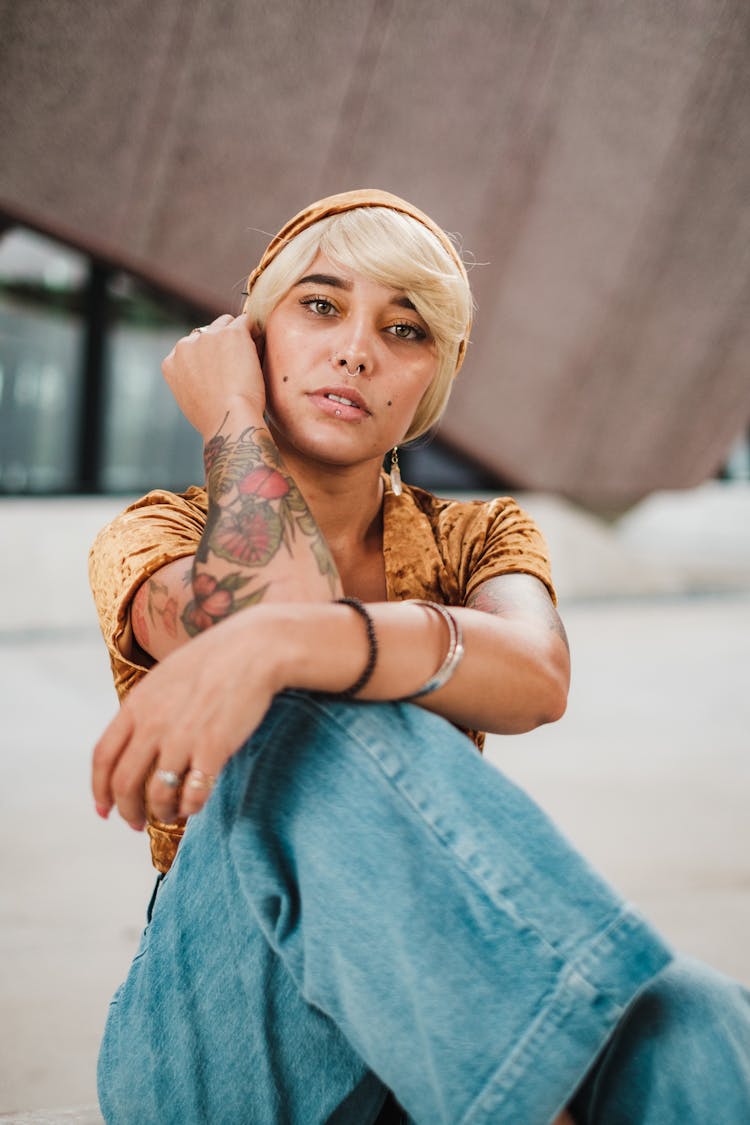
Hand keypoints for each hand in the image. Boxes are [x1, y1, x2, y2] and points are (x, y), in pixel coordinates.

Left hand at [92, 608, 280, 828]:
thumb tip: (137, 738)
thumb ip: (147, 707)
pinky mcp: (213, 749)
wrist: (256, 649)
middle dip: (127, 810)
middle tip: (136, 823)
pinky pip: (193, 793)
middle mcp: (153, 724)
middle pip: (124, 783)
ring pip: (157, 794)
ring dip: (161, 813)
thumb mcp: (166, 676)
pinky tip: (195, 805)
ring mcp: (182, 738)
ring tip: (171, 815)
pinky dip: (190, 807)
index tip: (104, 809)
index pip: (103, 757)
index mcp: (137, 705)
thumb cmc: (216, 659)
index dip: (99, 789)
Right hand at [162, 313, 265, 438]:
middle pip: (207, 332)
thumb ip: (191, 381)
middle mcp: (185, 346)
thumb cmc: (216, 420)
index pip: (191, 348)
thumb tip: (205, 376)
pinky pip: (247, 321)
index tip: (222, 372)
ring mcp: (207, 336)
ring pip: (226, 323)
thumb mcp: (190, 401)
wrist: (229, 420)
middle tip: (238, 366)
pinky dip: (254, 333)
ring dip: (238, 335)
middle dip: (222, 344)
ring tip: (250, 359)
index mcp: (171, 362)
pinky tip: (259, 351)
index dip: (209, 358)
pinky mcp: (231, 333)